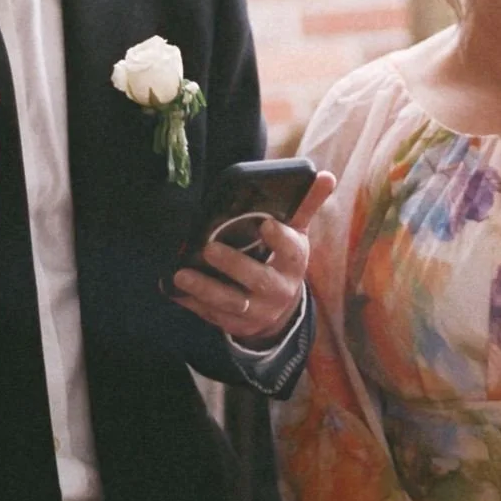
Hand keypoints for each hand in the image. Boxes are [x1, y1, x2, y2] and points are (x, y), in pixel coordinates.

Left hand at [172, 170, 333, 347]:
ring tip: (181, 274)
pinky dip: (192, 304)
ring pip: (231, 302)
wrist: (280, 308)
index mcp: (294, 263)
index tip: (266, 225)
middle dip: (234, 265)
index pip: (291, 251)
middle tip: (209, 249)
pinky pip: (212, 315)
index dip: (280, 240)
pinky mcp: (236, 324)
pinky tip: (173, 291)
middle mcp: (279, 289)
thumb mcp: (297, 233)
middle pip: (258, 279)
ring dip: (205, 289)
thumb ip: (306, 205)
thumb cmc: (284, 259)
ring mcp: (257, 310)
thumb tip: (326, 175)